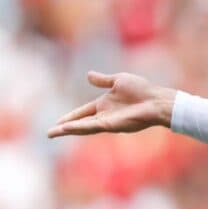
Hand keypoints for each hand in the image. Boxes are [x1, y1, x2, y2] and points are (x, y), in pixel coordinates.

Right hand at [47, 71, 176, 137]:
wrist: (156, 100)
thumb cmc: (142, 90)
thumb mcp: (119, 80)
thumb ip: (103, 80)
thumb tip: (88, 75)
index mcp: (105, 104)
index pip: (83, 112)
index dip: (71, 117)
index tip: (59, 122)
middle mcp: (105, 115)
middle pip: (80, 123)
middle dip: (65, 128)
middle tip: (50, 133)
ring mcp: (108, 121)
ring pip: (84, 127)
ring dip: (69, 130)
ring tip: (53, 133)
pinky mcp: (112, 125)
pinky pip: (92, 126)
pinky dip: (79, 127)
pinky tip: (67, 129)